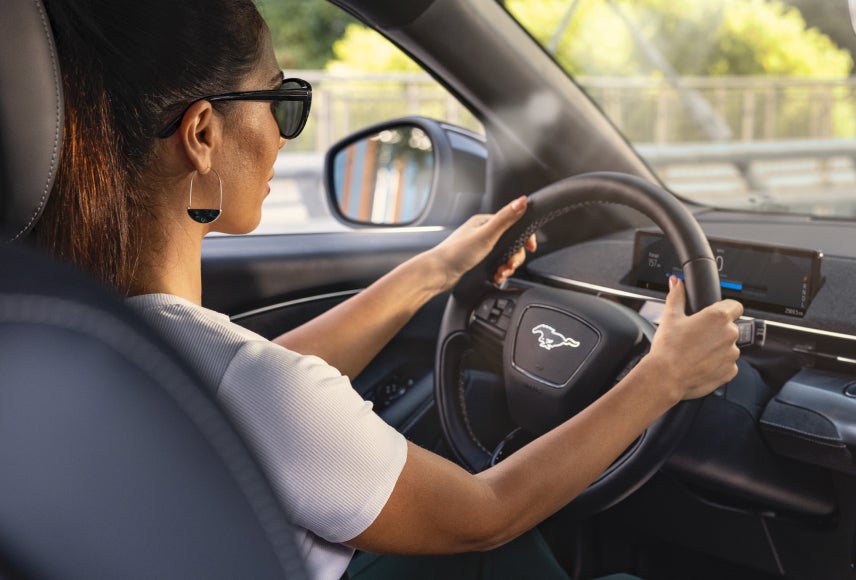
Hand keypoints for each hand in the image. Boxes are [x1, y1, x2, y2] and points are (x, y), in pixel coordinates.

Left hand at [426, 196, 536, 292]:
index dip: (524, 237)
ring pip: (504, 256)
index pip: (513, 225)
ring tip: (501, 273)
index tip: (531, 248)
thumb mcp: (486, 235)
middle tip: (509, 266)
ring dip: (507, 267)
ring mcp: (479, 248)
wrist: (438, 274)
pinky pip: (496, 266)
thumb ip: (506, 219)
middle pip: (511, 243)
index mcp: (485, 222)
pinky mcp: (477, 261)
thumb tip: (523, 200)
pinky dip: (499, 272)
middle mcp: (482, 233)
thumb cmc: (457, 253)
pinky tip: (495, 277)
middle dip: (514, 257)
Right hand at [646, 276, 742, 400]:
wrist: (666, 377)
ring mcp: (732, 354)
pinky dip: (717, 363)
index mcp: (718, 317)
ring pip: (728, 346)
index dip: (725, 308)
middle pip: (729, 327)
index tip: (714, 314)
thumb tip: (676, 282)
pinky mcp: (730, 371)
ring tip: (695, 352)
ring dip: (716, 347)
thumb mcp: (670, 317)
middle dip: (716, 330)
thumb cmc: (668, 348)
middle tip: (696, 336)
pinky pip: (727, 364)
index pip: (735, 306)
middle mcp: (729, 334)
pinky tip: (700, 363)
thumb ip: (677, 296)